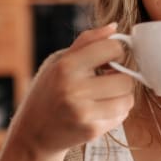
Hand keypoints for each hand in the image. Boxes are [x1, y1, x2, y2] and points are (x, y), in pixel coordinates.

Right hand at [8, 22, 134, 157]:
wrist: (32, 133)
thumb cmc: (48, 92)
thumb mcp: (59, 61)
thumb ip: (87, 42)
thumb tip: (114, 26)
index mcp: (66, 66)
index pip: (112, 48)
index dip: (116, 51)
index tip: (109, 59)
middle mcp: (74, 89)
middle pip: (125, 78)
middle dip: (120, 78)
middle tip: (108, 80)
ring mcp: (84, 112)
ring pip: (128, 99)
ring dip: (121, 97)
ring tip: (105, 96)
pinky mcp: (91, 131)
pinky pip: (122, 116)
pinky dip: (116, 112)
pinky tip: (99, 111)